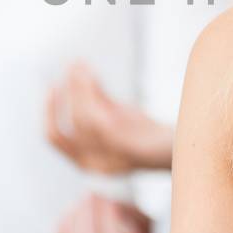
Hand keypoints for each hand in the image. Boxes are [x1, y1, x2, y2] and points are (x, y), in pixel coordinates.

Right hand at [46, 62, 173, 173]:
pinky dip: (93, 93)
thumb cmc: (147, 132)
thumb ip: (97, 100)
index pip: (55, 139)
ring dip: (78, 89)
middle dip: (63, 96)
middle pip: (66, 129)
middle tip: (68, 69)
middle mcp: (96, 165)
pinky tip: (94, 76)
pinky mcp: (127, 149)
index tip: (52, 86)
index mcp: (88, 163)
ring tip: (80, 66)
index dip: (48, 111)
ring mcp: (111, 159)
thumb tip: (78, 71)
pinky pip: (101, 119)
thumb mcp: (116, 117)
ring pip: (83, 120)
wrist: (184, 147)